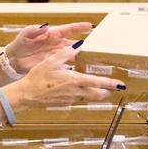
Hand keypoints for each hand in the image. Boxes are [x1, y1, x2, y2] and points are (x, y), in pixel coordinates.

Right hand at [2, 45, 124, 109]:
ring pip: (87, 97)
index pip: (97, 82)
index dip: (110, 84)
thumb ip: (66, 53)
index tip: (120, 84)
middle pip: (97, 94)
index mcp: (74, 80)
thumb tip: (79, 45)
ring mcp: (70, 99)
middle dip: (106, 91)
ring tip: (99, 88)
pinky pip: (77, 98)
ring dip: (94, 93)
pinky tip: (76, 89)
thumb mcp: (51, 61)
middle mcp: (75, 92)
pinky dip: (81, 94)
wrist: (27, 95)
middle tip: (113, 88)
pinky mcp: (64, 103)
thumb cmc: (38, 77)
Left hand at [4, 22, 92, 73]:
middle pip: (75, 43)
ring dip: (82, 57)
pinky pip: (66, 65)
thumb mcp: (26, 34)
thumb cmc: (20, 43)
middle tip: (98, 46)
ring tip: (93, 60)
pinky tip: (81, 72)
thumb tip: (46, 26)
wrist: (15, 59)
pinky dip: (73, 68)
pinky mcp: (54, 64)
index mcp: (52, 34)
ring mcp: (57, 55)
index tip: (91, 25)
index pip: (69, 29)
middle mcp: (57, 44)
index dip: (79, 27)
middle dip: (86, 45)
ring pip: (73, 55)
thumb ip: (35, 30)